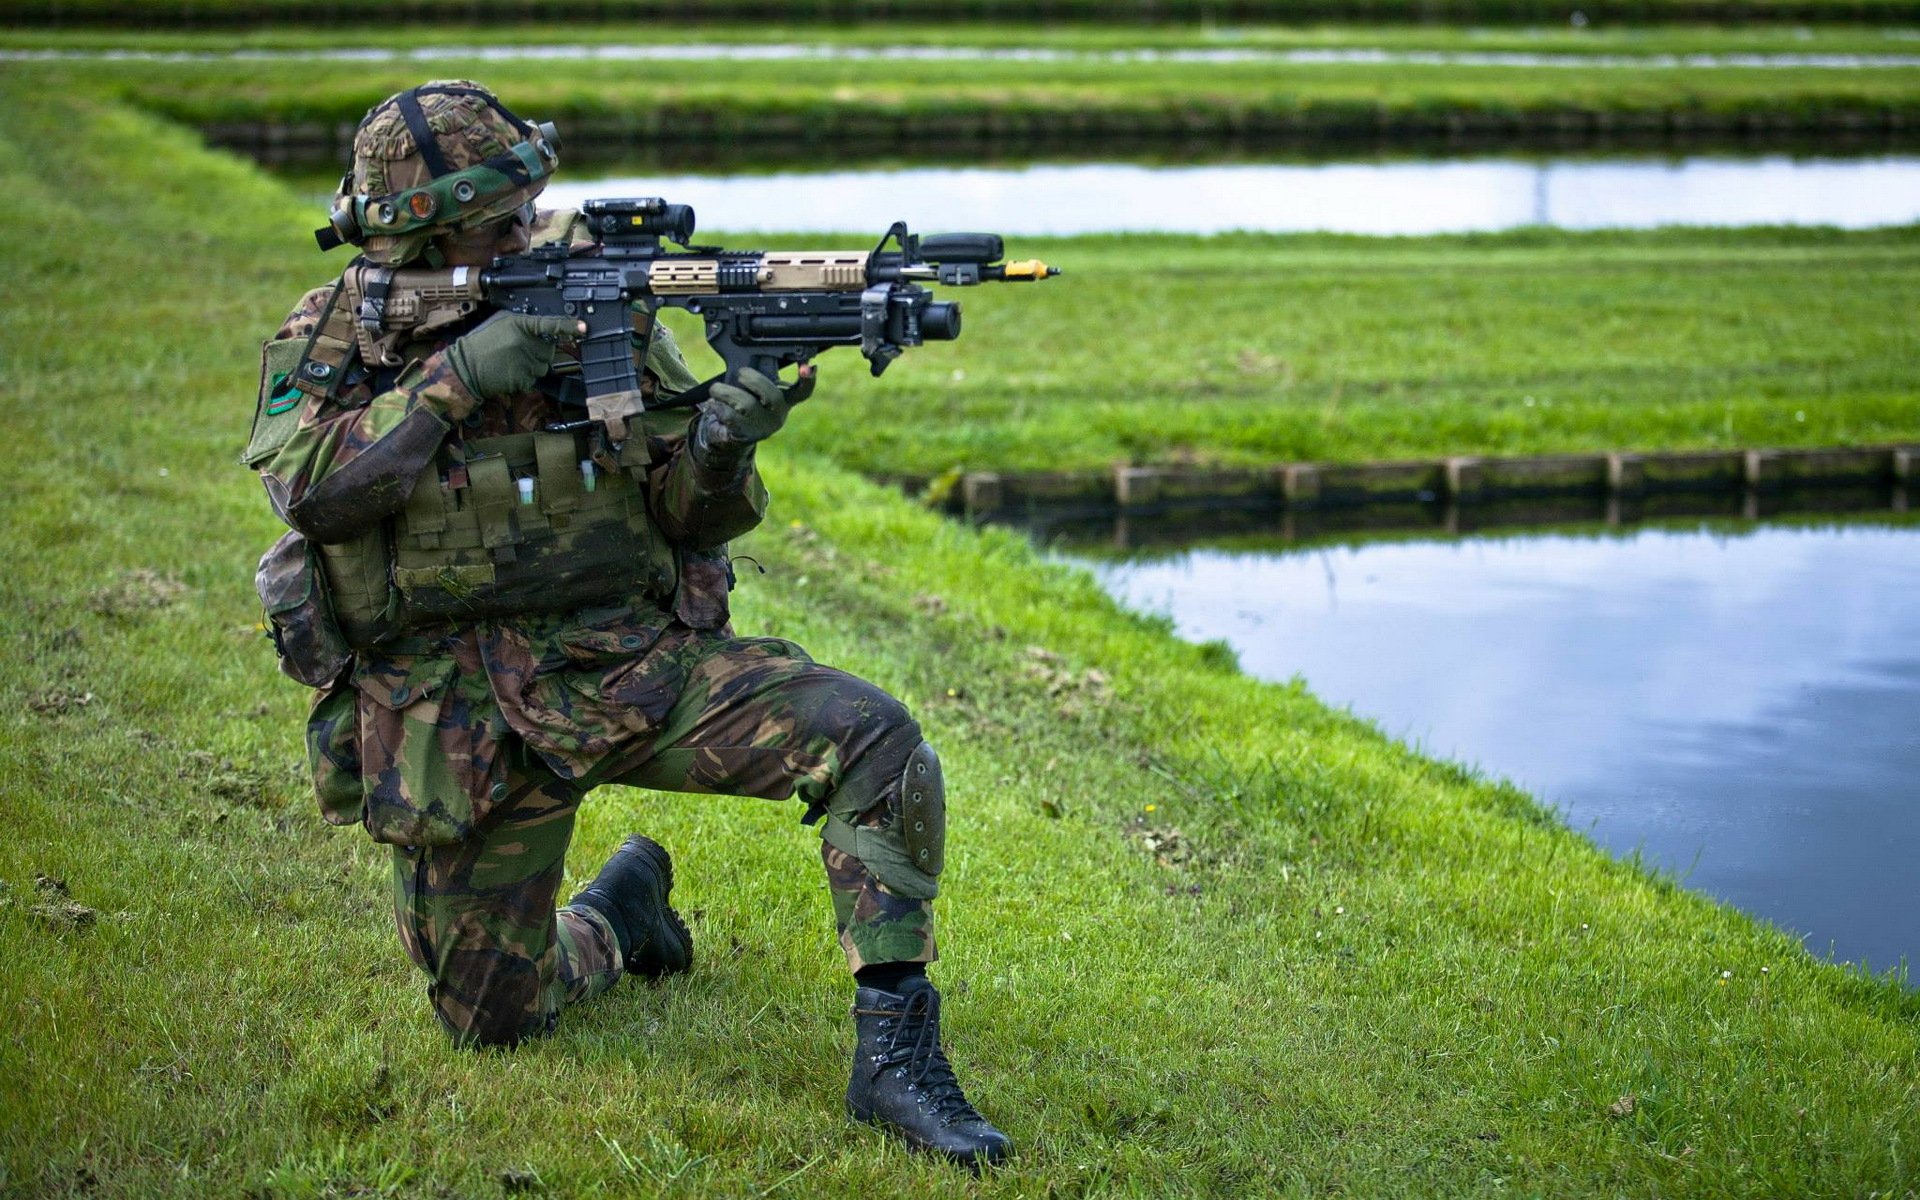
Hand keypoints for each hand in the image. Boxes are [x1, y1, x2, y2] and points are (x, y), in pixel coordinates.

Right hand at [445, 312, 583, 401]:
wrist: (466, 368)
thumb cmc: (481, 343)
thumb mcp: (501, 321)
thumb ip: (523, 322)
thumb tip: (542, 326)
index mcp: (520, 325)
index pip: (550, 325)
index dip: (569, 326)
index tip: (583, 327)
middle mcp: (526, 343)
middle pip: (550, 349)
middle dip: (540, 350)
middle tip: (519, 349)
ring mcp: (525, 362)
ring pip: (544, 365)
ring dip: (533, 364)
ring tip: (512, 360)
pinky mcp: (524, 379)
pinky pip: (534, 378)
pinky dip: (525, 376)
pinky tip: (510, 370)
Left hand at [697, 366, 814, 447]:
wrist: (729, 432)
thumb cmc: (744, 401)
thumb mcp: (755, 388)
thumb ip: (759, 373)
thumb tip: (751, 348)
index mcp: (785, 400)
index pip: (803, 391)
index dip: (808, 379)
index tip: (810, 366)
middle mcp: (778, 415)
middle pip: (773, 396)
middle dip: (754, 380)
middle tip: (741, 373)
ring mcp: (762, 427)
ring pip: (747, 405)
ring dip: (727, 393)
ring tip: (716, 389)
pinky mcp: (744, 435)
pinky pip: (730, 417)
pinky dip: (718, 407)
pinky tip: (715, 405)